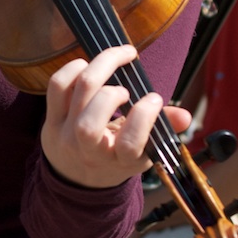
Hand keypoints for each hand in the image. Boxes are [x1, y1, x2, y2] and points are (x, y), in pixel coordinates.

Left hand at [41, 45, 190, 189]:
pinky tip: (89, 65)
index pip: (129, 144)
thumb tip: (186, 115)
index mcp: (120, 162)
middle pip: (90, 124)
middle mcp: (90, 150)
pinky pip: (57, 87)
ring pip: (76, 96)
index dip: (143, 117)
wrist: (76, 177)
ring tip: (115, 60)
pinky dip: (73, 68)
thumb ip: (164, 130)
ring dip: (98, 69)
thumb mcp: (143, 151)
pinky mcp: (51, 119)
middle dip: (111, 95)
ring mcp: (66, 135)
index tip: (154, 98)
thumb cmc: (116, 156)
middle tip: (127, 87)